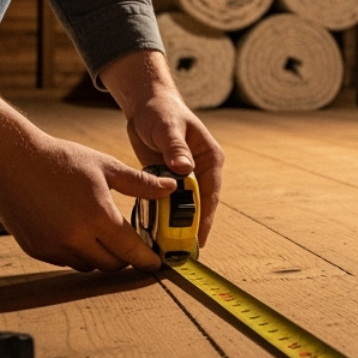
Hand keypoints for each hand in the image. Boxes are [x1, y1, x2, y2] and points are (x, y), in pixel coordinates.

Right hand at [0, 99, 174, 271]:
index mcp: (97, 216)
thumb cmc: (61, 159)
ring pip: (88, 266)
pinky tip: (78, 233)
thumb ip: (140, 183)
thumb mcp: (106, 166)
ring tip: (103, 236)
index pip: (131, 250)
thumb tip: (171, 188)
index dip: (147, 259)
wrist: (12, 160)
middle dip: (125, 257)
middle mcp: (75, 238)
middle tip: (131, 245)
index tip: (156, 262)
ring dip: (100, 257)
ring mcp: (53, 246)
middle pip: (112, 264)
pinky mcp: (36, 249)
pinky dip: (77, 253)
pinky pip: (65, 261)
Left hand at [100, 50, 224, 246]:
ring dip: (175, 225)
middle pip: (198, 205)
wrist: (146, 105)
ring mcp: (185, 177)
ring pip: (182, 207)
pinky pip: (166, 202)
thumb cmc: (161, 111)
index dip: (205, 217)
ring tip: (166, 249)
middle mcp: (201, 171)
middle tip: (181, 252)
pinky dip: (161, 216)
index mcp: (209, 158)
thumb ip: (175, 147)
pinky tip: (152, 233)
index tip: (198, 238)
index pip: (210, 193)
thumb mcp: (167, 127)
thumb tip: (184, 169)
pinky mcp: (168, 180)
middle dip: (190, 227)